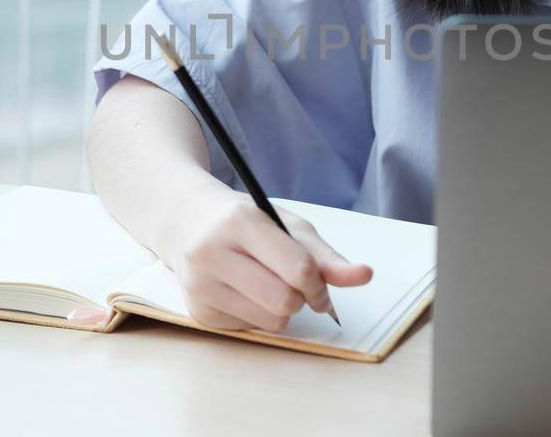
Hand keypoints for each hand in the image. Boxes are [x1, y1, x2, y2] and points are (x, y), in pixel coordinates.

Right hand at [160, 188, 373, 331]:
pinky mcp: (197, 312)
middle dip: (300, 298)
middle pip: (284, 300)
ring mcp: (200, 285)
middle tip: (294, 285)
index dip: (319, 284)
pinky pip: (251, 330)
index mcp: (240, 221)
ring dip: (282, 309)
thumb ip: (325, 255)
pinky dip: (258, 315)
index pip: (296, 268)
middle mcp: (211, 253)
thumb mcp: (285, 225)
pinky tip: (243, 291)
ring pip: (270, 321)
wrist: (186, 222)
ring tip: (266, 284)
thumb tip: (364, 275)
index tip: (321, 288)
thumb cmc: (244, 221)